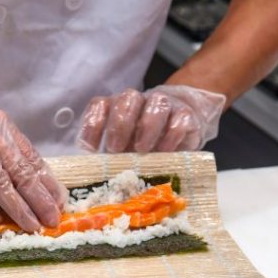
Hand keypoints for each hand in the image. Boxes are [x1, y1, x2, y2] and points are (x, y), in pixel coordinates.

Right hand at [0, 89, 65, 231]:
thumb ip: (3, 152)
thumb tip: (31, 186)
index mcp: (1, 125)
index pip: (31, 157)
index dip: (47, 182)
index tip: (59, 203)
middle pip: (19, 171)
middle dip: (39, 199)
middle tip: (51, 220)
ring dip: (17, 207)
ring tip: (30, 225)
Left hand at [77, 84, 225, 152]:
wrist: (182, 128)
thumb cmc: (145, 144)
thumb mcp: (125, 152)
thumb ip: (112, 159)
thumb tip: (97, 179)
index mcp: (118, 108)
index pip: (101, 104)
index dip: (93, 122)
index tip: (90, 147)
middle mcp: (140, 102)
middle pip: (128, 98)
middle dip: (120, 124)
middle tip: (116, 149)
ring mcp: (165, 105)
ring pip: (157, 102)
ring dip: (147, 125)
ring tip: (141, 149)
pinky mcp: (186, 115)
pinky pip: (180, 118)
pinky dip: (172, 135)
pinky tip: (166, 151)